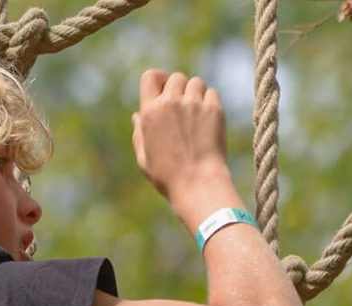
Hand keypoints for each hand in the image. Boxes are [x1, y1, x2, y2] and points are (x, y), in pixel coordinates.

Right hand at [131, 69, 230, 200]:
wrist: (197, 183)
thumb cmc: (167, 176)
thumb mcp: (144, 157)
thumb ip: (139, 133)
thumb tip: (137, 115)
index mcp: (149, 111)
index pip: (150, 76)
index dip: (159, 80)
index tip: (164, 89)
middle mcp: (170, 102)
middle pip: (176, 77)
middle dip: (179, 88)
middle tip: (184, 106)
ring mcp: (193, 104)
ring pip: (196, 82)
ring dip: (196, 93)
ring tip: (197, 111)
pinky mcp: (214, 110)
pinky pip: (212, 93)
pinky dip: (210, 101)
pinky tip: (208, 117)